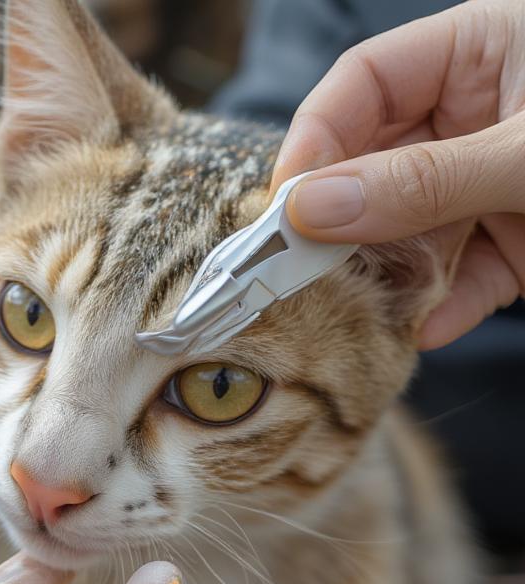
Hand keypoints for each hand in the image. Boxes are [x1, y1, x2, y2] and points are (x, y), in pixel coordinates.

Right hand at [272, 0, 524, 347]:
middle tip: (309, 275)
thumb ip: (424, 181)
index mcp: (479, 51)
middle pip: (376, 163)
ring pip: (414, 228)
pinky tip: (432, 328)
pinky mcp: (521, 236)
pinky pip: (464, 271)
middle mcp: (477, 113)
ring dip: (394, 274)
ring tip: (376, 310)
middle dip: (348, 223)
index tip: (287, 210)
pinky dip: (447, 304)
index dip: (315, 143)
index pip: (363, 86)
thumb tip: (312, 210)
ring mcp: (495, 178)